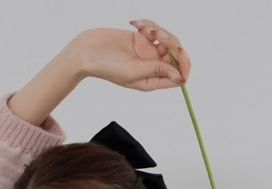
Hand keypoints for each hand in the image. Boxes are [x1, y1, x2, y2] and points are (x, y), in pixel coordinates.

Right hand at [73, 20, 189, 91]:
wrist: (87, 50)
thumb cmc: (105, 66)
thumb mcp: (132, 71)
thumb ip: (156, 71)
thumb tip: (180, 77)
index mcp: (152, 81)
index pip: (178, 76)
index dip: (183, 65)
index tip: (179, 53)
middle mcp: (152, 68)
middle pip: (176, 56)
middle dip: (171, 43)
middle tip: (157, 35)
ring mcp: (148, 52)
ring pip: (168, 40)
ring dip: (159, 30)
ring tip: (142, 29)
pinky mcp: (142, 39)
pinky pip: (155, 29)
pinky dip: (149, 24)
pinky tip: (135, 24)